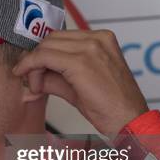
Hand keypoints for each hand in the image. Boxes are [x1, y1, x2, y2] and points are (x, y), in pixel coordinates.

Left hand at [13, 29, 148, 134]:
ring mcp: (90, 47)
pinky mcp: (80, 61)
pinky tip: (34, 85)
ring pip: (45, 46)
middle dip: (35, 59)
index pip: (60, 38)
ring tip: (37, 87)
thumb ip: (55, 75)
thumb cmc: (111, 107)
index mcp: (101, 39)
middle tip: (32, 81)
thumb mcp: (78, 84)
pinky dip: (32, 68)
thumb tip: (33, 74)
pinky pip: (44, 57)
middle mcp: (97, 38)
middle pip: (51, 39)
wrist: (129, 120)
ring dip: (33, 66)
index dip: (42, 53)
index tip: (31, 68)